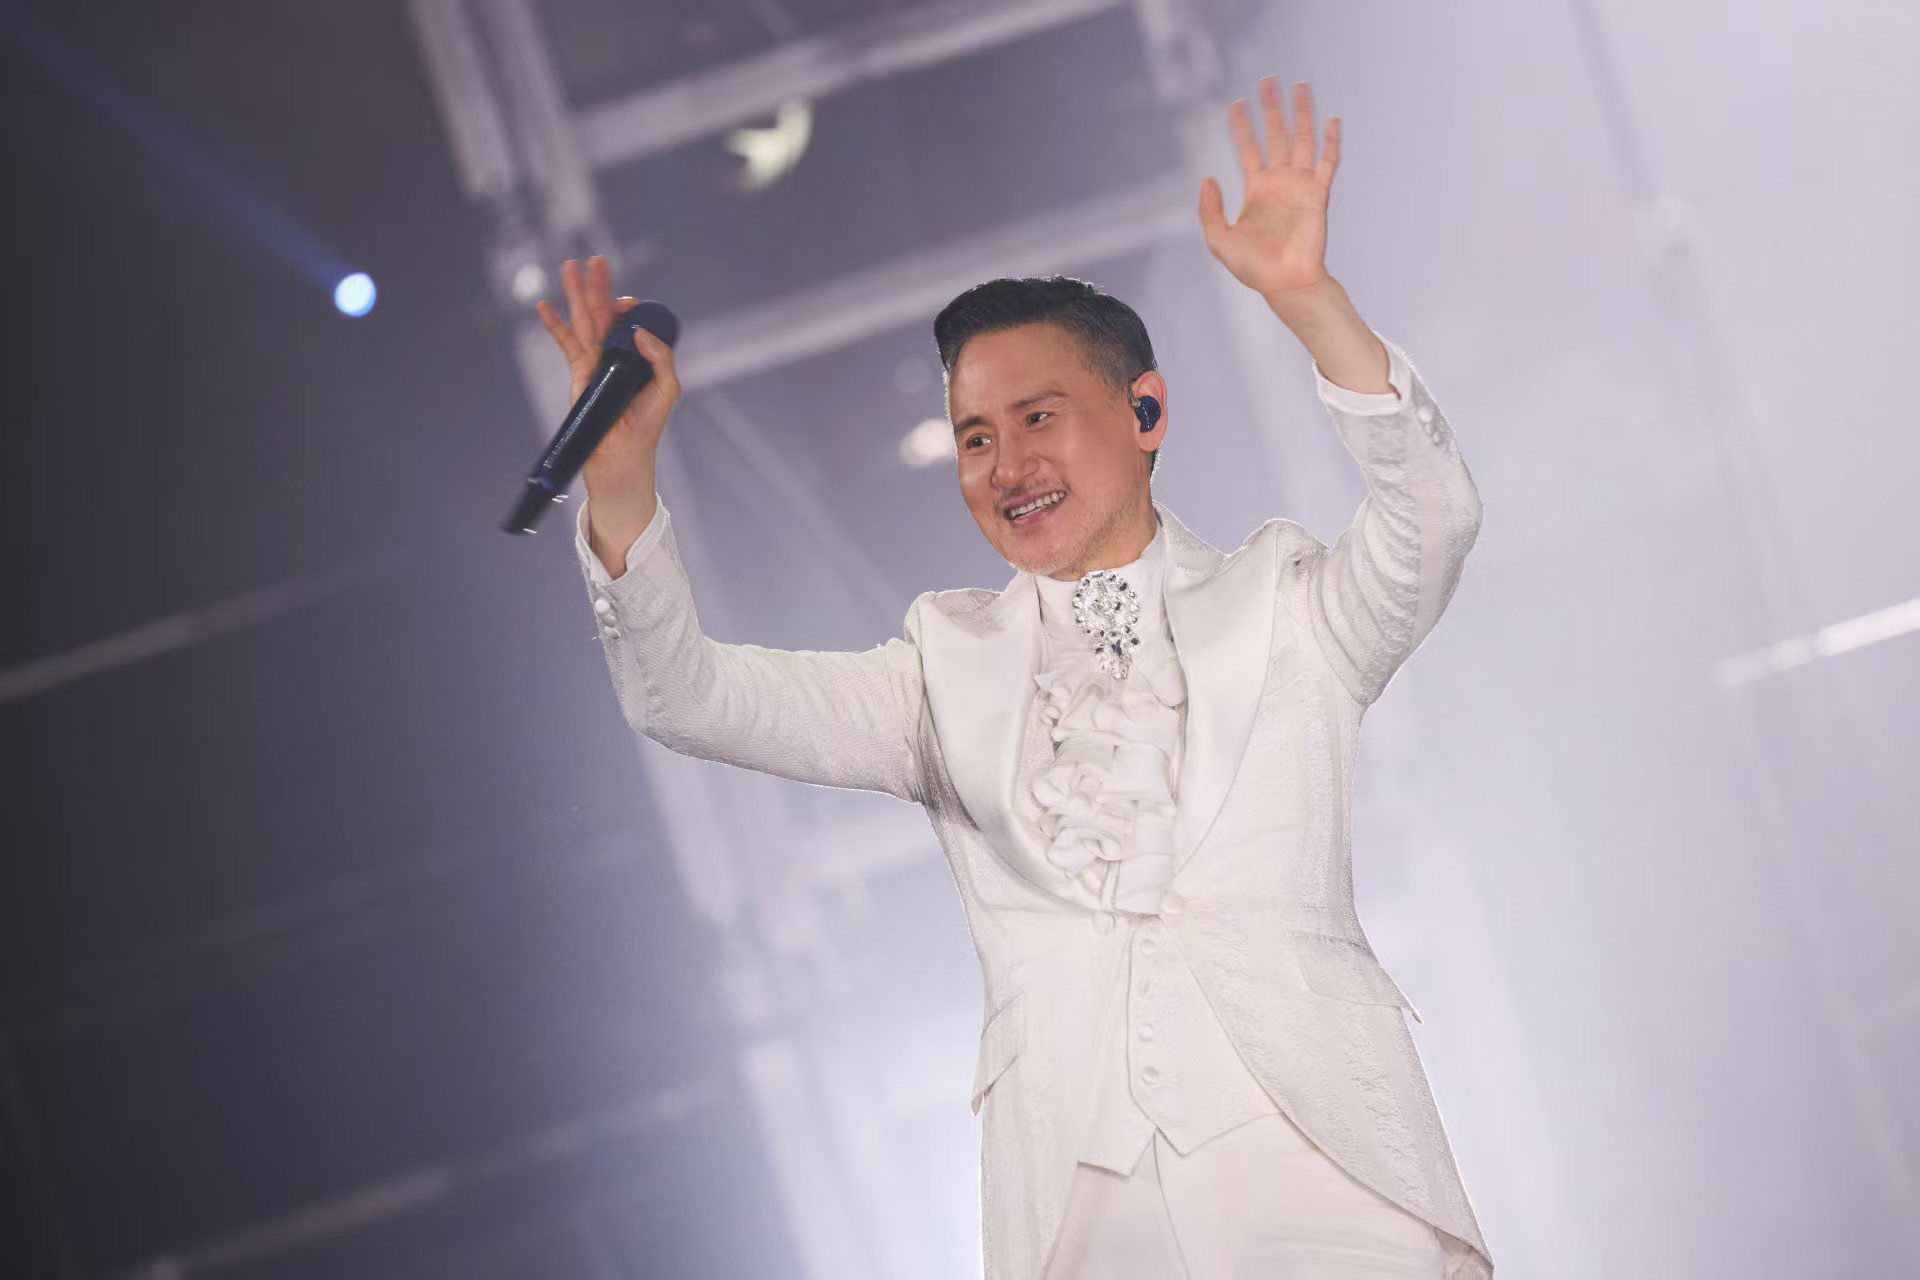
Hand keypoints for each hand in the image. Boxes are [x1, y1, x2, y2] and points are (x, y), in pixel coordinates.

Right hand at [534, 255, 679, 495]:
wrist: (623, 454)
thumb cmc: (647, 425)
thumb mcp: (667, 388)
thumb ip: (661, 357)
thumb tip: (638, 330)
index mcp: (638, 355)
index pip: (629, 321)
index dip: (626, 307)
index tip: (625, 302)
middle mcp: (615, 354)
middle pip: (604, 312)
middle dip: (598, 286)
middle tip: (595, 259)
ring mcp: (594, 362)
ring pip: (583, 320)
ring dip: (576, 293)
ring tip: (569, 266)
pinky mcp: (578, 373)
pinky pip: (565, 343)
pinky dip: (554, 324)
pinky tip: (544, 306)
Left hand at [1198, 76, 1339, 300]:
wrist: (1285, 283)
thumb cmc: (1252, 268)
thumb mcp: (1219, 240)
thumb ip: (1210, 210)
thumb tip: (1207, 179)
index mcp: (1256, 190)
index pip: (1247, 148)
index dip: (1241, 126)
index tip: (1236, 104)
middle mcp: (1279, 182)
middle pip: (1276, 135)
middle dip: (1272, 108)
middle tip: (1269, 80)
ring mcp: (1300, 186)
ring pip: (1303, 140)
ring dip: (1302, 114)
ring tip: (1301, 86)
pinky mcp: (1319, 195)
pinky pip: (1327, 162)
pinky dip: (1331, 141)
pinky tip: (1331, 120)